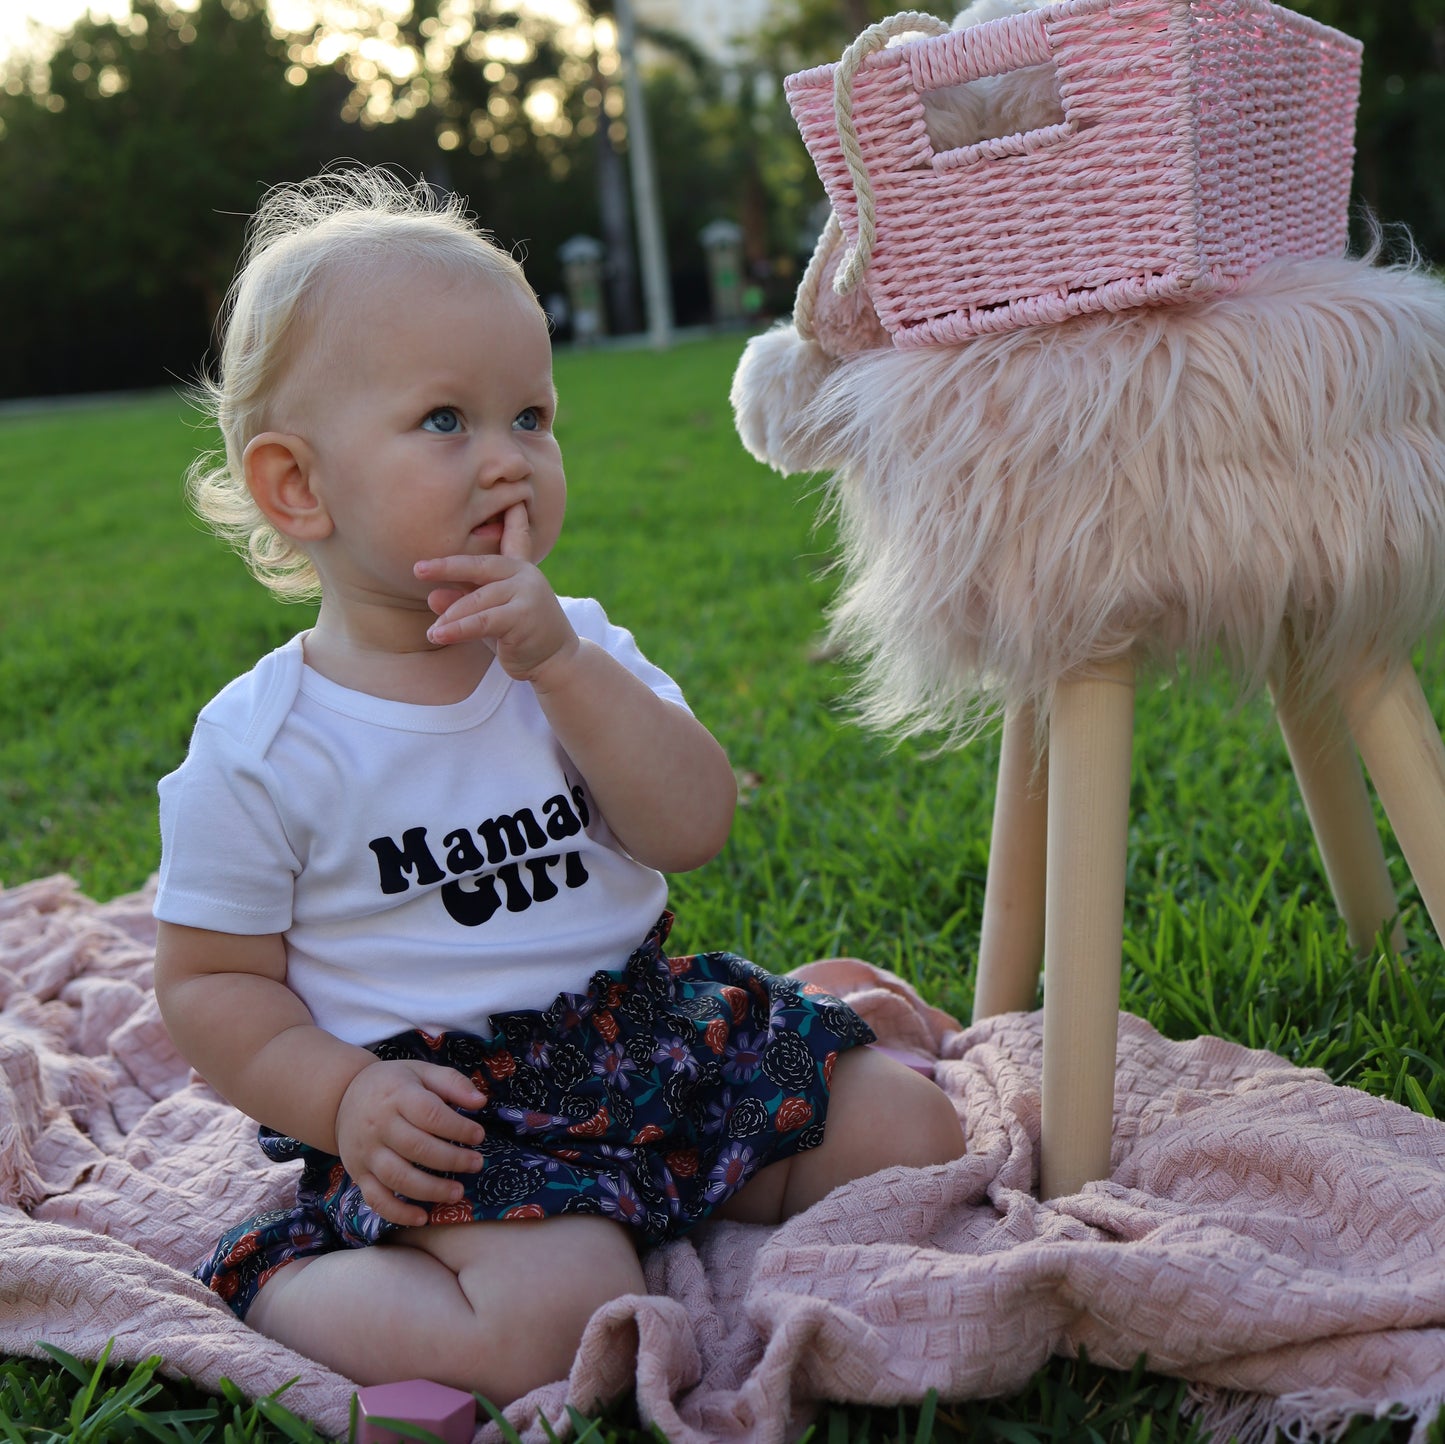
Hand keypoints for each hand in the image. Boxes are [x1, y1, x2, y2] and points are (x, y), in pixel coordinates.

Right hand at [334, 1060, 486, 1226]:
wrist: (343, 1097)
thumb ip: (452, 1083)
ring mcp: (367, 1153)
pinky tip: (422, 1217)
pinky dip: (398, 1213)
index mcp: (397, 1095)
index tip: (478, 1136)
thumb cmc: (393, 1084)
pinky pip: (376, 1199)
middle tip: (476, 1164)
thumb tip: (481, 1102)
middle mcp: (379, 1125)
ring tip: (457, 1192)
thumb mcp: (422, 1072)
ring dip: (430, 1189)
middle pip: (417, 1148)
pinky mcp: (358, 1174)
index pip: (429, 1113)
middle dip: (451, 1160)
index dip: (457, 1127)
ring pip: (398, 1177)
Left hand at [415, 503, 579, 683]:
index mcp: (518, 568)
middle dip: (447, 567)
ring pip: (477, 600)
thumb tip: (432, 596)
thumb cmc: (519, 635)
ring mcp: (526, 593)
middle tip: (418, 570)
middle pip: (479, 565)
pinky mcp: (522, 616)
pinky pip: (482, 621)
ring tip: (431, 631)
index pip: (514, 537)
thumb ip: (464, 603)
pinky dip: (457, 629)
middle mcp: (524, 575)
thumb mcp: (488, 616)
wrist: (555, 661)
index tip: (512, 498)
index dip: (513, 517)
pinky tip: (437, 634)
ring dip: (451, 616)